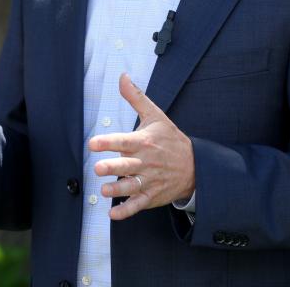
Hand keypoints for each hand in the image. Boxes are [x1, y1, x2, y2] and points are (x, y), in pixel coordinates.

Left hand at [88, 74, 194, 219]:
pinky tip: (113, 213)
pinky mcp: (152, 195)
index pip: (124, 141)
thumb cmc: (170, 139)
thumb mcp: (156, 116)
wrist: (196, 166)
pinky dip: (126, 211)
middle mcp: (145, 162)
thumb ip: (135, 97)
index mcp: (144, 142)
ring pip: (131, 187)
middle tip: (97, 168)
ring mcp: (149, 180)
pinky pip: (138, 205)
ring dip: (117, 190)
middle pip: (126, 165)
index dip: (108, 142)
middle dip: (112, 167)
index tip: (93, 143)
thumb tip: (122, 77)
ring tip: (104, 190)